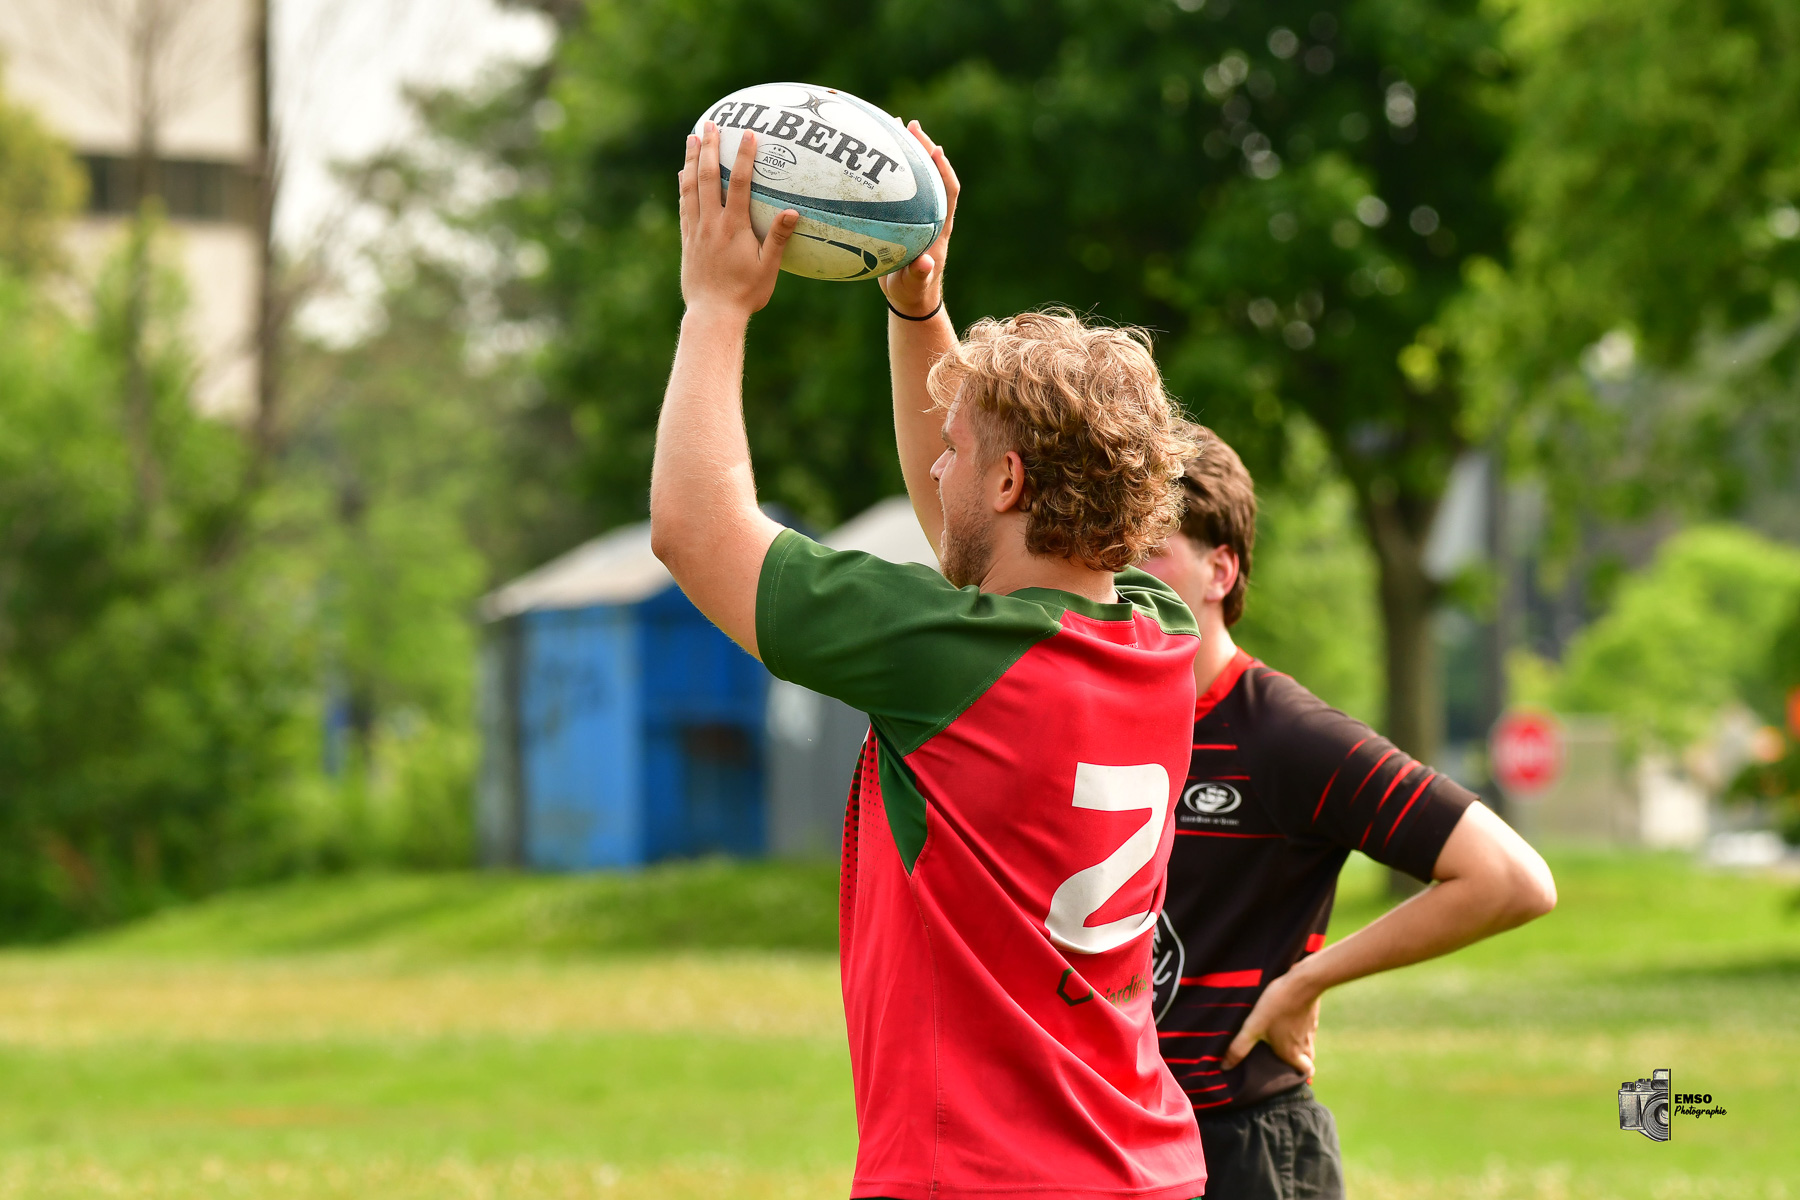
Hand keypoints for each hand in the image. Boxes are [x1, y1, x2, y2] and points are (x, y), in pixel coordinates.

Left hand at [678, 121, 798, 316]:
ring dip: (692, 160)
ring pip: (691, 187)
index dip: (745, 156)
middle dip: (710, 148)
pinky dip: (684, 186)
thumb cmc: (745, 293)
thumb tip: (792, 211)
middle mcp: (711, 223)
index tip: (749, 134)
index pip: (740, 183)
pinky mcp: (687, 239)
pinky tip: (684, 174)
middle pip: (709, 177)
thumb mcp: (768, 268)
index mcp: (733, 227)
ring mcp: (696, 230)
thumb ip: (778, 238)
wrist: (712, 314)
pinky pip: (684, 205)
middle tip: (711, 124)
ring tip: (693, 138)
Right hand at [878, 120, 959, 317]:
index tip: (935, 149)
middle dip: (922, 148)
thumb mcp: (913, 285)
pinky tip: (865, 160)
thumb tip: (926, 264)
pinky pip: (896, 190)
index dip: (944, 170)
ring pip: (914, 177)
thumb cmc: (912, 291)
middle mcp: (931, 215)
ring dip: (905, 153)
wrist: (909, 297)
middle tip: (909, 125)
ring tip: (891, 127)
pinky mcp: (903, 218)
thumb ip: (919, 275)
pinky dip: (885, 173)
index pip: (948, 192)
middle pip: (932, 175)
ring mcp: (917, 214)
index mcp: (939, 228)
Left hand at [1221, 968, 1320, 1075]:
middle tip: (1286, 1060)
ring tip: (1285, 1041)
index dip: (1299, 1076)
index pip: (1305, 1073)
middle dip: (1299, 1063)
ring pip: (1309, 1043)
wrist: (1303, 982)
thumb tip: (1225, 1067)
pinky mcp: (1312, 1013)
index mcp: (1292, 1053)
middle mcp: (1305, 1044)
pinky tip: (1290, 1018)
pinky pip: (1308, 1026)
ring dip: (1300, 1045)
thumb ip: (1239, 1047)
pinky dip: (1301, 1027)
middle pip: (1307, 1059)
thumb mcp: (1253, 1027)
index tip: (1290, 1076)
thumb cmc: (1277, 1006)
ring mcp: (1311, 1028)